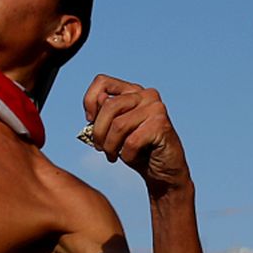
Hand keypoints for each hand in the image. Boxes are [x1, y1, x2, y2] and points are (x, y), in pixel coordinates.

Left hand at [81, 75, 190, 194]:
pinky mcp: (161, 125)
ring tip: (112, 155)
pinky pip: (131, 141)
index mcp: (132, 91)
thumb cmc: (137, 150)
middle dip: (98, 131)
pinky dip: (126, 155)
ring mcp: (156, 108)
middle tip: (100, 148)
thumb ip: (104, 114)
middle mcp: (146, 95)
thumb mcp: (113, 131)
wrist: (163, 170)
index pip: (102, 81)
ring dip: (110, 146)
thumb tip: (99, 100)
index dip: (89, 101)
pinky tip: (131, 158)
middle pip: (108, 106)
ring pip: (118, 125)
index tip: (89, 121)